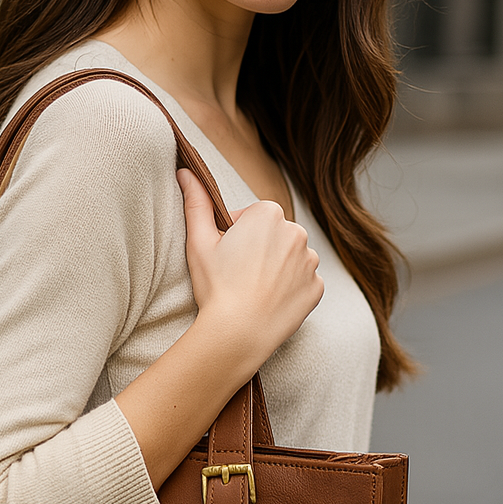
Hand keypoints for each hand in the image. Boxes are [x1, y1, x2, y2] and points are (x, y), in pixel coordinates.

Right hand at [177, 168, 322, 371]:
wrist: (238, 333)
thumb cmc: (216, 285)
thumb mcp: (198, 240)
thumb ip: (196, 202)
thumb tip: (185, 170)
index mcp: (268, 213)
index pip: (253, 218)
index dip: (236, 237)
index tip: (226, 257)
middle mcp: (296, 231)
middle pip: (274, 236)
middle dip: (259, 250)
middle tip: (237, 275)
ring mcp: (310, 261)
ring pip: (290, 259)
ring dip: (276, 269)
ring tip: (253, 290)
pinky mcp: (317, 288)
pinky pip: (303, 283)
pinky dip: (290, 290)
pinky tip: (269, 302)